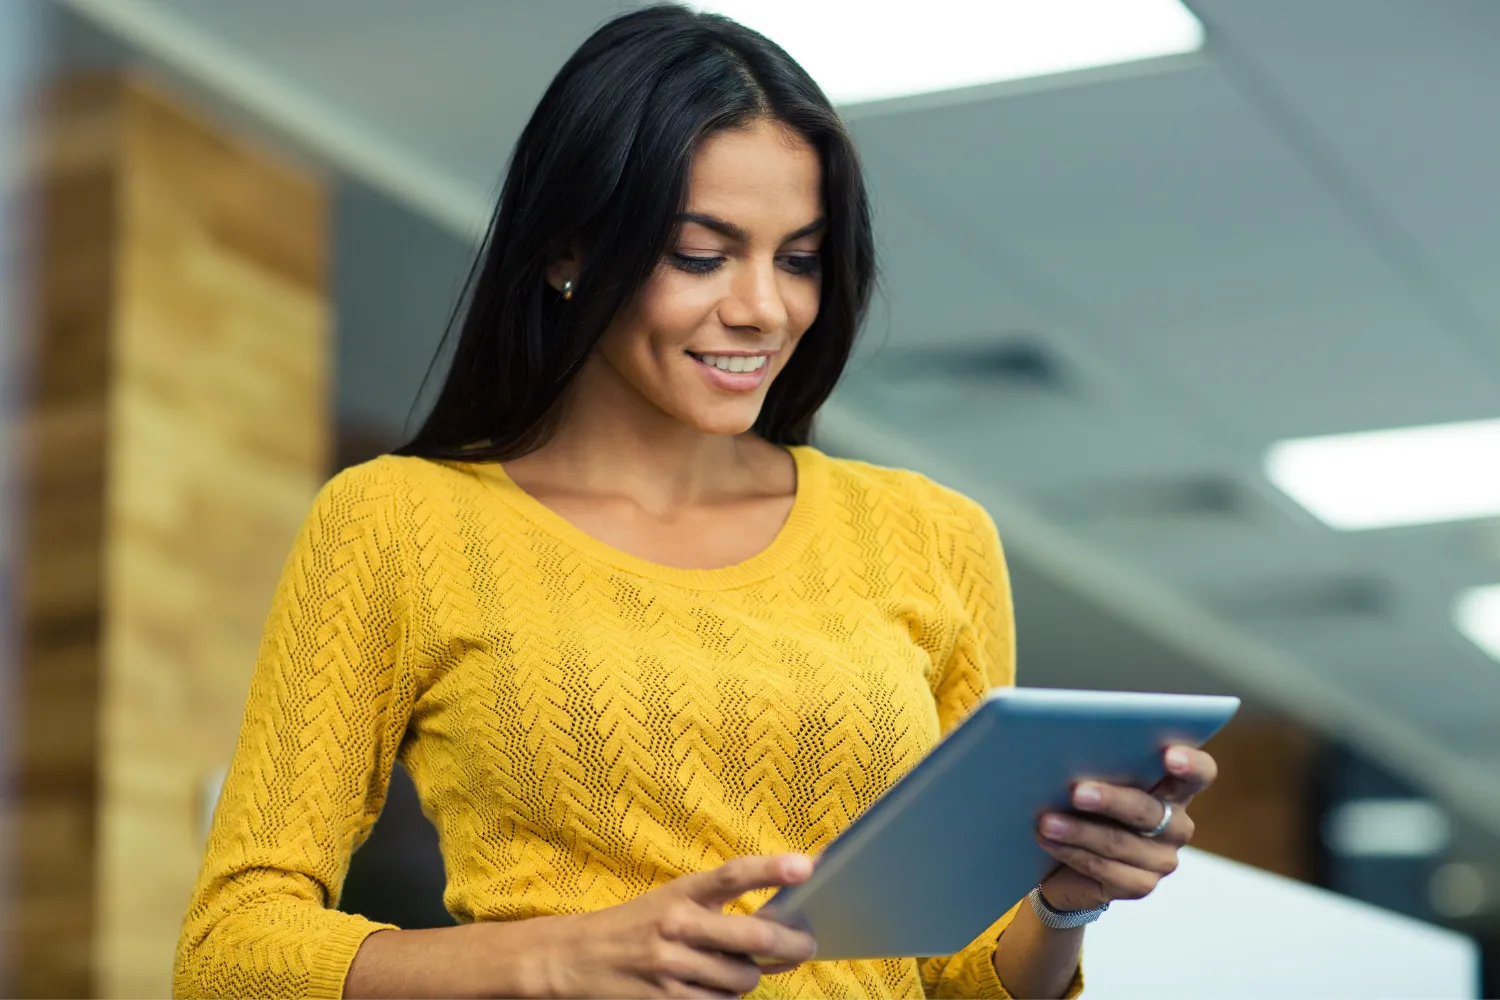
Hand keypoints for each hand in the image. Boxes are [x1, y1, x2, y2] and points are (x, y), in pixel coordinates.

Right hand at [519, 853, 818, 998]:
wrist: (575, 958)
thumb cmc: (635, 924)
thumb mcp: (671, 900)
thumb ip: (717, 905)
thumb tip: (777, 919)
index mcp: (681, 892)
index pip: (732, 875)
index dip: (770, 869)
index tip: (806, 867)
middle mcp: (677, 925)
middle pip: (754, 936)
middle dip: (791, 944)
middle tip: (807, 944)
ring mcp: (671, 967)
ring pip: (743, 979)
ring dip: (751, 977)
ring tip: (739, 968)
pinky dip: (725, 998)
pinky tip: (712, 987)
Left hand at [1033, 745, 1217, 911]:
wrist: (1064, 863)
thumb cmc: (1082, 807)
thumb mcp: (1093, 780)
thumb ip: (1098, 766)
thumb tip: (1067, 750)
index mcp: (1173, 788)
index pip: (1200, 773)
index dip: (1191, 764)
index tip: (1169, 755)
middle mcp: (1175, 824)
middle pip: (1150, 810)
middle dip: (1111, 800)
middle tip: (1077, 792)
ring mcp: (1161, 858)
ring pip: (1121, 842)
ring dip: (1079, 831)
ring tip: (1046, 821)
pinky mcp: (1141, 885)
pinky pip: (1106, 869)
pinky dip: (1073, 853)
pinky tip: (1048, 841)